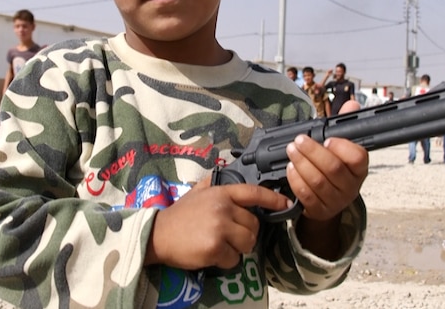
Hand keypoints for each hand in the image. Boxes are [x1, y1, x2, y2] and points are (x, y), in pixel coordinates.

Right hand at [145, 178, 290, 269]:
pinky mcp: (215, 247)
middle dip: (245, 234)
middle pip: (253, 225)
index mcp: (220, 193)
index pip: (253, 192)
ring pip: (248, 243)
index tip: (286, 204)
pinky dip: (225, 261)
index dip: (273, 198)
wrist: (157, 235)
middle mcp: (222, 207)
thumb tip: (234, 183)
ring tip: (219, 245)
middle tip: (227, 236)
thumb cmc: (179, 216)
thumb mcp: (197, 192)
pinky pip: (234, 259)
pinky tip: (210, 254)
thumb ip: (215, 187)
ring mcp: (219, 227)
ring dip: (237, 249)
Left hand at [285, 100, 367, 258]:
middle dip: (313, 152)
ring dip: (301, 163)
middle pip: (333, 168)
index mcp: (359, 169)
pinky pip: (306, 195)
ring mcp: (336, 201)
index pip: (359, 157)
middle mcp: (351, 187)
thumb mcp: (340, 148)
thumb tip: (351, 104)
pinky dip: (296, 180)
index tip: (327, 139)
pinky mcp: (319, 210)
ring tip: (291, 150)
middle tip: (299, 140)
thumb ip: (343, 126)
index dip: (342, 147)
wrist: (326, 200)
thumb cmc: (333, 168)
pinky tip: (290, 168)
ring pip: (318, 182)